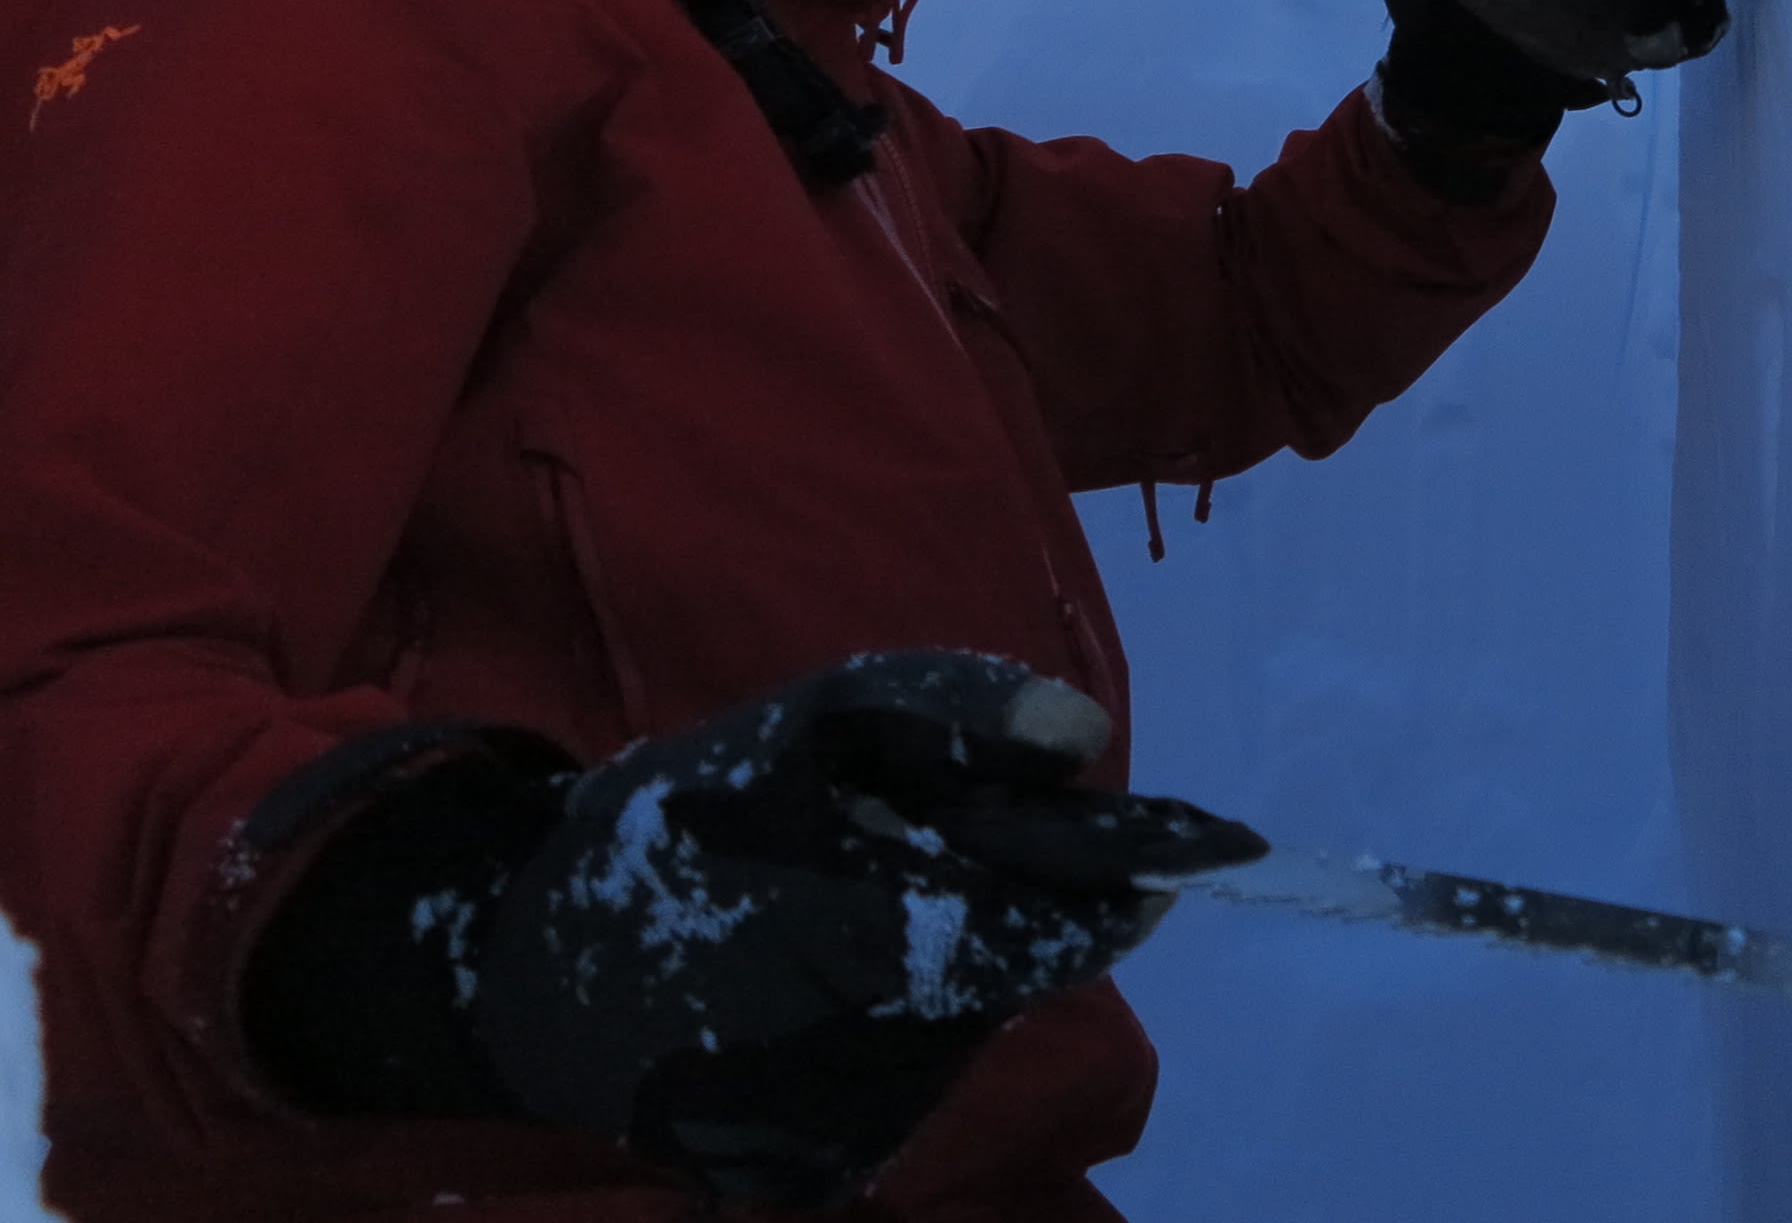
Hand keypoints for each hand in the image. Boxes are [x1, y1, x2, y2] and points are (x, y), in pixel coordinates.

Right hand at [469, 651, 1260, 1209]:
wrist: (519, 976)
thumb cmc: (674, 827)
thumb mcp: (805, 725)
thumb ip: (950, 709)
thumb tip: (1087, 733)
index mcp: (854, 943)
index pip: (1039, 933)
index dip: (1110, 892)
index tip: (1177, 853)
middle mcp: (856, 1068)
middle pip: (1005, 978)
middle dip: (1011, 912)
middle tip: (952, 857)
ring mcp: (832, 1141)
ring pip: (962, 1030)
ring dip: (955, 969)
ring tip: (868, 916)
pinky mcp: (809, 1180)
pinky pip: (907, 1079)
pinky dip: (902, 1022)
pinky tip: (832, 983)